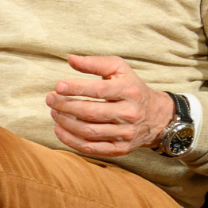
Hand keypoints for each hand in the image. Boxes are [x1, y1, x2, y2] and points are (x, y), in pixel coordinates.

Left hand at [46, 55, 175, 157]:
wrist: (156, 116)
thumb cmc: (131, 88)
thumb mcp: (119, 69)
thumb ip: (95, 63)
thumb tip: (71, 58)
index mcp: (130, 91)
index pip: (99, 90)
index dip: (76, 88)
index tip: (58, 86)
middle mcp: (130, 113)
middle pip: (91, 113)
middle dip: (65, 106)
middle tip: (50, 99)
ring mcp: (126, 133)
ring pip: (89, 131)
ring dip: (66, 123)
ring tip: (54, 113)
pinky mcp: (121, 149)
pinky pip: (92, 148)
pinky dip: (72, 141)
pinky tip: (60, 130)